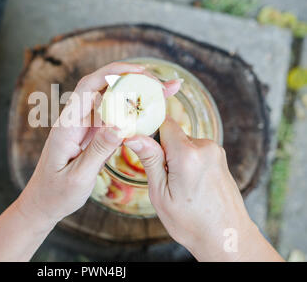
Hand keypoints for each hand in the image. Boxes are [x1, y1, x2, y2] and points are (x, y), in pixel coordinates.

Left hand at [17, 62, 180, 224]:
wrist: (43, 202)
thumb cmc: (56, 193)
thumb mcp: (78, 177)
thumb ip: (98, 151)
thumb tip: (121, 126)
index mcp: (67, 126)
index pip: (89, 87)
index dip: (114, 74)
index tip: (141, 72)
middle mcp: (75, 120)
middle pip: (104, 88)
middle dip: (133, 79)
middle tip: (164, 84)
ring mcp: (84, 125)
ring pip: (111, 100)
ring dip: (136, 93)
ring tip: (165, 92)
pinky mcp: (91, 134)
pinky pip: (113, 116)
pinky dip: (132, 111)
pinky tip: (150, 111)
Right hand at [124, 118, 282, 261]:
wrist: (226, 237)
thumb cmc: (192, 223)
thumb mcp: (161, 194)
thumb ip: (149, 160)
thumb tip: (134, 136)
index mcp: (188, 155)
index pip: (164, 123)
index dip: (151, 134)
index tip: (145, 151)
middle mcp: (205, 147)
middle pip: (173, 135)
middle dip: (164, 152)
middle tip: (164, 179)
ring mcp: (216, 152)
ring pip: (184, 144)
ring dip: (176, 158)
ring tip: (180, 186)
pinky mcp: (220, 158)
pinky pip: (195, 151)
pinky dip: (188, 163)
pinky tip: (190, 185)